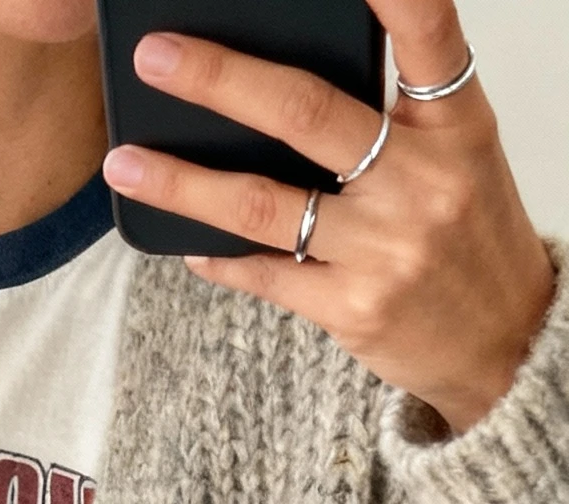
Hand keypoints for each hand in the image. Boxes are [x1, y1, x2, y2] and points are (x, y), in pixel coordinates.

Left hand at [101, 0, 555, 434]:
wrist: (504, 344)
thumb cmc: (468, 234)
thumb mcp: (457, 156)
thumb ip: (393, 112)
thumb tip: (282, 78)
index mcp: (454, 125)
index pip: (426, 33)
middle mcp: (421, 180)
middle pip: (304, 112)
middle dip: (218, 80)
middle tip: (156, 57)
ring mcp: (385, 248)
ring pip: (263, 203)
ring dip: (183, 182)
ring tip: (125, 164)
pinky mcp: (354, 308)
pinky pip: (266, 273)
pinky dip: (217, 255)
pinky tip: (182, 243)